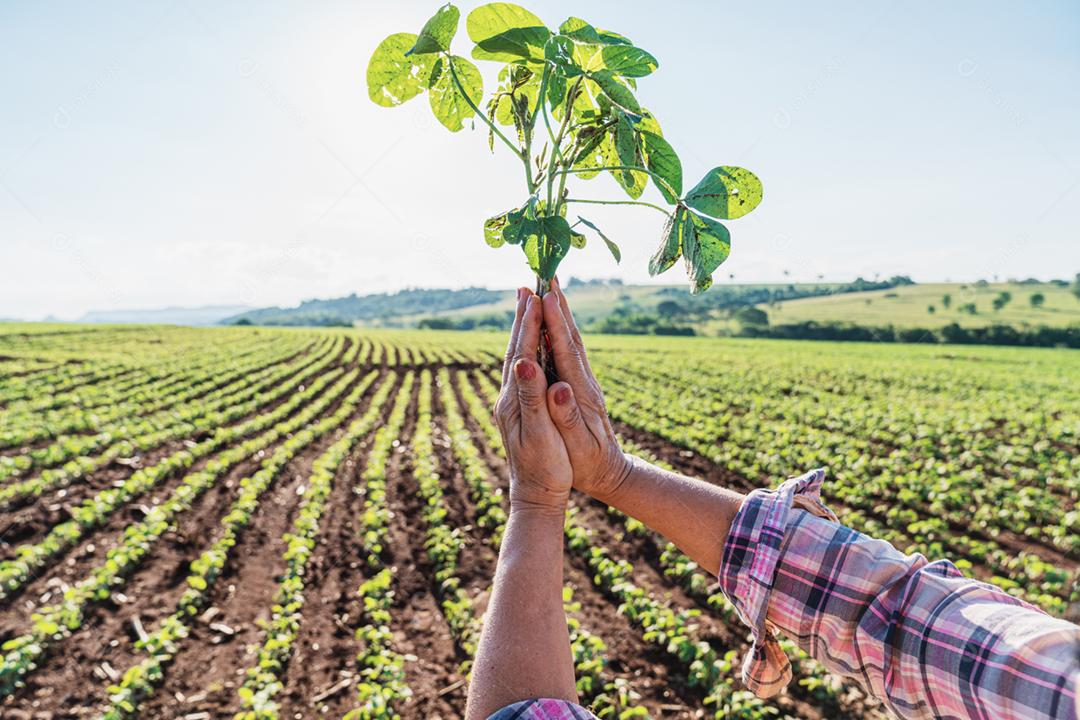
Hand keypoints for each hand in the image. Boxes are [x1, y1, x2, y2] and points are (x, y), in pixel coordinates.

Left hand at [494, 288, 572, 513]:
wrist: (536, 496)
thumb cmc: (545, 469)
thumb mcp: (540, 435)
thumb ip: (532, 398)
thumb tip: (525, 363)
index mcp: (514, 399)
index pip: (522, 352)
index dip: (530, 323)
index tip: (535, 294)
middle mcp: (509, 396)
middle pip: (515, 348)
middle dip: (523, 317)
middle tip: (526, 285)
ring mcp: (513, 401)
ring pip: (517, 355)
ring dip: (523, 328)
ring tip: (526, 302)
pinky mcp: (520, 406)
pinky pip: (524, 366)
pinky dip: (528, 345)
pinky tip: (531, 341)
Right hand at [540, 277, 632, 502]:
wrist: (610, 473)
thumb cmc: (588, 464)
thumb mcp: (577, 445)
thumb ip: (567, 415)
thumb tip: (560, 387)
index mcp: (580, 394)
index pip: (565, 352)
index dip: (554, 324)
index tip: (544, 296)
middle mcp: (584, 381)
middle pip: (569, 337)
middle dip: (557, 306)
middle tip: (546, 275)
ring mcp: (584, 381)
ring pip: (571, 340)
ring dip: (560, 313)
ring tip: (549, 287)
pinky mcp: (581, 384)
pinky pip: (569, 350)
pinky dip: (560, 329)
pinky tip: (553, 320)